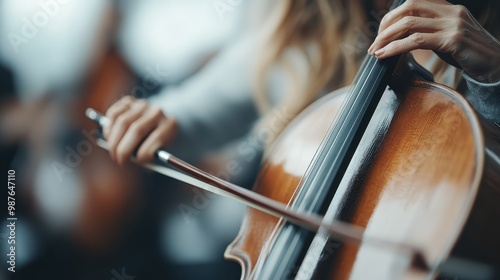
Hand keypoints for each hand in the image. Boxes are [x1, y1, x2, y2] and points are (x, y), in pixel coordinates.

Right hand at [103, 96, 176, 164]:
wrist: (160, 122)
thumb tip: (134, 162)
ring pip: (122, 122)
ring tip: (113, 153)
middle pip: (137, 130)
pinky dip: (109, 128)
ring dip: (114, 141)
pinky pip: (113, 114)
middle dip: (124, 149)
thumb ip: (151, 157)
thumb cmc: (159, 143)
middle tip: (119, 161)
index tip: (138, 162)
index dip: (145, 153)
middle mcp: (156, 112)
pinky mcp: (129, 102)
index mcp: (170, 125)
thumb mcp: (161, 151)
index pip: (157, 137)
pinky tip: (110, 138)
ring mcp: (142, 105)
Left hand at [368, 0, 499, 82]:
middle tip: (374, 43)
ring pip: (409, 23)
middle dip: (386, 25)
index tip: (380, 33)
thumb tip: (401, 38)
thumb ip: (429, 32)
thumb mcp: (448, 38)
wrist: (497, 65)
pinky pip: (417, 41)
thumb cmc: (470, 55)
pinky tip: (385, 54)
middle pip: (408, 8)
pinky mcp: (453, 40)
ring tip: (375, 51)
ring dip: (387, 37)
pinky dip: (396, 47)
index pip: (413, 3)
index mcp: (449, 8)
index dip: (392, 16)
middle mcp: (451, 12)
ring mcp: (453, 24)